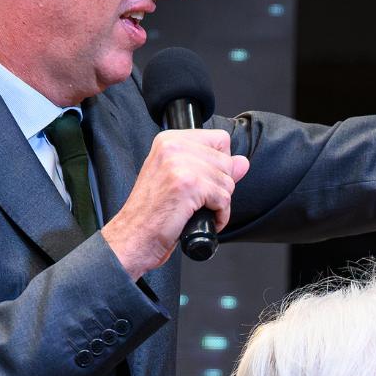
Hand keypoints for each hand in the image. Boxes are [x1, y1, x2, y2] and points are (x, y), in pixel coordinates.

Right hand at [100, 128, 248, 278]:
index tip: (205, 180)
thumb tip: (243, 162)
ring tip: (198, 211)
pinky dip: (219, 216)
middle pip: (227, 161)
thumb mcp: (179, 180)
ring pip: (227, 181)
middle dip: (220, 186)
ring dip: (219, 203)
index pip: (219, 139)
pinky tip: (201, 219)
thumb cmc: (151, 213)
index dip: (220, 164)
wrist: (133, 237)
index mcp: (169, 140)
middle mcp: (173, 147)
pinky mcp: (188, 185)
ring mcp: (180, 165)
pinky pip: (223, 199)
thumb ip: (212, 166)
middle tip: (199, 201)